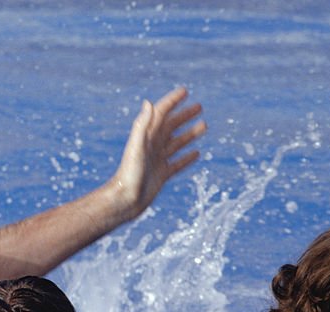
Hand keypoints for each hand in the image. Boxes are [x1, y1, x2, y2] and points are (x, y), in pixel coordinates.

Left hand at [114, 87, 205, 216]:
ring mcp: (157, 160)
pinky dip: (187, 157)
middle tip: (199, 106)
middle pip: (171, 126)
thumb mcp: (136, 147)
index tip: (185, 91)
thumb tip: (149, 102)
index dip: (172, 101)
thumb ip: (142, 125)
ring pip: (177, 143)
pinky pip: (177, 163)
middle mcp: (151, 146)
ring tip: (204, 125)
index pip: (160, 113)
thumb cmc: (128, 175)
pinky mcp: (161, 175)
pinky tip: (197, 153)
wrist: (125, 201)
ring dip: (190, 133)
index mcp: (146, 136)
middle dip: (184, 115)